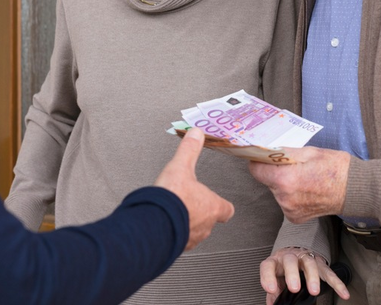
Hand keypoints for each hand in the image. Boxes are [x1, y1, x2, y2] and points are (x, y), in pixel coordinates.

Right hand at [154, 128, 234, 249]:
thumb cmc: (172, 199)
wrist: (153, 223)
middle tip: (192, 204)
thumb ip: (190, 150)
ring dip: (187, 223)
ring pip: (194, 232)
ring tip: (178, 213)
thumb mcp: (181, 166)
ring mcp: (191, 238)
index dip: (222, 205)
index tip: (220, 202)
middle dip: (201, 212)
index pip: (227, 209)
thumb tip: (195, 134)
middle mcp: (205, 225)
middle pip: (210, 221)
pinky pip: (179, 240)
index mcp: (212, 206)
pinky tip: (165, 224)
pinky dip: (174, 233)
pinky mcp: (176, 245)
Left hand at [249, 146, 350, 222]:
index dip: (259, 160)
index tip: (264, 156)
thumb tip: (267, 150)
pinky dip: (291, 194)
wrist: (355, 189)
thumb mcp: (308, 152)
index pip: (256, 170)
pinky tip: (306, 189)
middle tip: (292, 164)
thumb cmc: (336, 168)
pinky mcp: (295, 218)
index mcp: (286, 180)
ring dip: (284, 183)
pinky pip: (285, 201)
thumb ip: (284, 152)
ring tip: (304, 177)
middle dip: (275, 171)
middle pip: (267, 180)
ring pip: (276, 191)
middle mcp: (284, 199)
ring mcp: (290, 211)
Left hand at [259, 247, 349, 304]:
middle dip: (292, 274)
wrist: (295, 253)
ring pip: (309, 263)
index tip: (272, 289)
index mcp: (275, 261)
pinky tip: (343, 293)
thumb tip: (273, 303)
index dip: (268, 277)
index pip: (268, 266)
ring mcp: (305, 258)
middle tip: (294, 288)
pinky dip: (337, 283)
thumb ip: (273, 290)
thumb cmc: (283, 269)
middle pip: (290, 260)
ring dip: (312, 276)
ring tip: (314, 291)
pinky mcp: (320, 263)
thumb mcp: (275, 278)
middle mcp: (289, 257)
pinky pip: (329, 273)